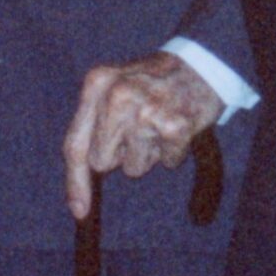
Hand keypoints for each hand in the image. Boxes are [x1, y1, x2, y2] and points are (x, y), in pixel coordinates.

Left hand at [61, 52, 222, 220]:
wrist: (199, 65)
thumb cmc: (150, 84)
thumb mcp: (113, 87)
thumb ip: (93, 125)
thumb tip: (79, 187)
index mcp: (97, 83)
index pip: (76, 143)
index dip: (75, 180)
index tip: (79, 210)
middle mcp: (118, 94)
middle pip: (102, 161)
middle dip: (119, 153)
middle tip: (137, 127)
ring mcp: (146, 109)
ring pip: (133, 167)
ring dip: (148, 152)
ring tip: (158, 123)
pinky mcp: (174, 125)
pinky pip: (166, 163)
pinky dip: (172, 152)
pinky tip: (175, 127)